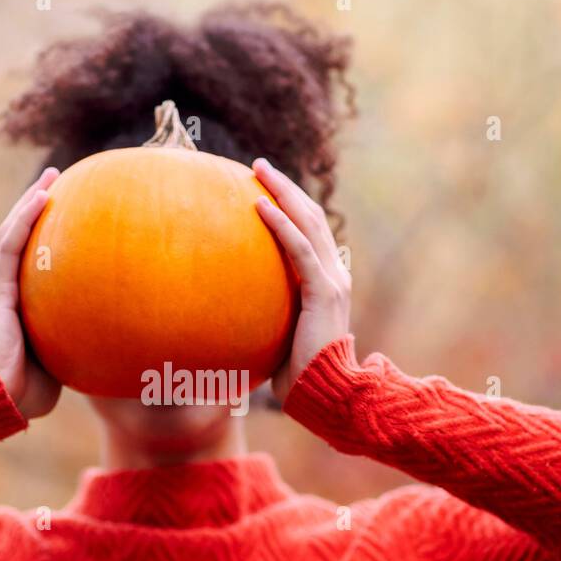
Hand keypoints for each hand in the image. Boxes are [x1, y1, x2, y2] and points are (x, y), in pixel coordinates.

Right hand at [0, 167, 61, 419]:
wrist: (1, 401)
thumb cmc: (32, 386)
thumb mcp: (63, 351)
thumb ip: (79, 332)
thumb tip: (124, 328)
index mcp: (18, 301)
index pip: (30, 256)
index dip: (45, 230)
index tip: (70, 207)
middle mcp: (5, 288)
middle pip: (20, 236)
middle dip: (37, 205)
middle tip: (60, 178)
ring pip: (11, 234)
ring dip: (31, 201)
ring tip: (51, 178)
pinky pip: (9, 248)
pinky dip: (24, 220)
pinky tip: (41, 198)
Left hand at [252, 158, 351, 403]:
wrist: (328, 394)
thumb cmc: (299, 376)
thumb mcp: (278, 338)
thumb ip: (264, 319)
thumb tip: (226, 318)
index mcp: (328, 283)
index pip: (311, 233)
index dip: (291, 206)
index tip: (265, 188)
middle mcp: (334, 275)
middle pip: (311, 216)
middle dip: (285, 187)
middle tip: (259, 166)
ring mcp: (332, 280)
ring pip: (307, 222)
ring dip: (282, 192)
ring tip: (258, 170)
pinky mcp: (323, 291)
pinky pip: (298, 249)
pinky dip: (279, 224)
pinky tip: (258, 206)